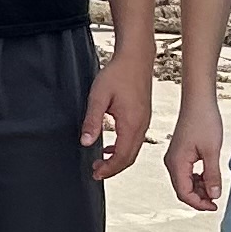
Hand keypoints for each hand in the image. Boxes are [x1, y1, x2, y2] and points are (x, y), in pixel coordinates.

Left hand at [81, 56, 153, 185]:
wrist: (136, 58)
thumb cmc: (118, 73)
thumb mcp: (98, 96)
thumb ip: (92, 121)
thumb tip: (86, 142)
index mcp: (131, 123)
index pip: (121, 156)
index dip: (108, 169)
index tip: (95, 173)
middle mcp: (141, 125)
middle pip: (129, 157)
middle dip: (113, 168)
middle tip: (97, 172)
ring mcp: (145, 121)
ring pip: (134, 150)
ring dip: (118, 159)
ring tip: (102, 161)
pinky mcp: (144, 116)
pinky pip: (135, 140)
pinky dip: (124, 149)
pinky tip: (111, 146)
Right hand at [165, 91, 227, 212]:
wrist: (198, 100)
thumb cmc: (204, 121)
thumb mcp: (212, 151)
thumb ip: (212, 175)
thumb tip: (214, 196)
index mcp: (176, 163)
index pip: (184, 193)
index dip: (199, 204)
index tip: (215, 206)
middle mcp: (171, 162)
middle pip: (183, 190)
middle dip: (199, 198)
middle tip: (216, 200)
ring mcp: (174, 158)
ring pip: (185, 183)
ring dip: (199, 189)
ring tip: (215, 187)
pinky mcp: (179, 154)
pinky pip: (186, 173)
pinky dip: (197, 179)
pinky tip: (209, 177)